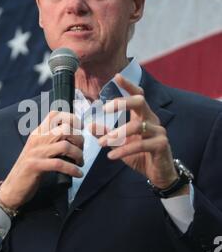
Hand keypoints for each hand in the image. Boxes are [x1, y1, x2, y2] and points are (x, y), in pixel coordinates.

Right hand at [0, 111, 83, 209]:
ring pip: (64, 146)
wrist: (13, 187)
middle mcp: (37, 139)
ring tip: (80, 163)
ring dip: (78, 155)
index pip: (55, 115)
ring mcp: (36, 152)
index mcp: (38, 133)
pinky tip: (77, 173)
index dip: (71, 118)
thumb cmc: (30, 169)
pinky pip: (59, 164)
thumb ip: (51, 140)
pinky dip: (72, 169)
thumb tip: (73, 135)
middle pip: (65, 129)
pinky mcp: (35, 166)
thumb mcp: (39, 150)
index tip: (80, 129)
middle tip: (81, 151)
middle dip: (79, 139)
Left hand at [90, 74, 179, 189]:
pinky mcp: (161, 145)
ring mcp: (159, 132)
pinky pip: (140, 144)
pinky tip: (111, 156)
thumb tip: (89, 126)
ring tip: (102, 143)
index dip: (128, 86)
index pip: (138, 95)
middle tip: (105, 109)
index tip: (116, 77)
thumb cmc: (140, 156)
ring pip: (137, 126)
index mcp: (143, 116)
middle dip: (122, 102)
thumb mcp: (120, 145)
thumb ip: (106, 135)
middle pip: (140, 102)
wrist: (159, 174)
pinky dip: (124, 150)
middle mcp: (152, 120)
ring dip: (117, 134)